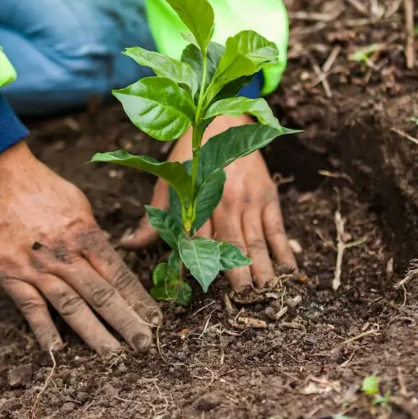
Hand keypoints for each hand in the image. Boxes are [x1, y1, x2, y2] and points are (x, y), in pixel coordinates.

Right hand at [0, 142, 161, 354]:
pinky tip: (57, 350)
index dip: (138, 299)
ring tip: (112, 355)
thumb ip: (94, 235)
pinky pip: (30, 308)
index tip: (155, 319)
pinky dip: (44, 329)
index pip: (119, 275)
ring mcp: (37, 268)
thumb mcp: (80, 205)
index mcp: (86, 235)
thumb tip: (110, 256)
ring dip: (93, 333)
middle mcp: (65, 255)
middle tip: (143, 344)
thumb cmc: (43, 188)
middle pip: (101, 295)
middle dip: (125, 322)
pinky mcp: (11, 275)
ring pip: (71, 306)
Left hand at [121, 114, 296, 289]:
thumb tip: (128, 246)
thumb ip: (152, 219)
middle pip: (231, 244)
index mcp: (197, 201)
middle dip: (238, 273)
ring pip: (256, 240)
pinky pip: (277, 228)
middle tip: (245, 299)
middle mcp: (224, 202)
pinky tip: (289, 269)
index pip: (197, 241)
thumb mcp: (167, 184)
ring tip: (268, 291)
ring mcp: (249, 201)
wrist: (221, 119)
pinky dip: (284, 249)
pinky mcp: (268, 196)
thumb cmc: (190, 157)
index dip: (199, 265)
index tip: (202, 289)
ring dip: (263, 267)